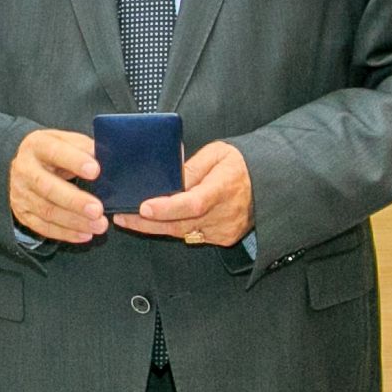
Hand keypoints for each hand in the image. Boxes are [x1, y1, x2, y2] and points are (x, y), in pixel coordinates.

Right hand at [8, 128, 105, 244]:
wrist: (28, 166)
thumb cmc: (56, 153)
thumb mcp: (68, 142)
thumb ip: (85, 148)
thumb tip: (107, 158)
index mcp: (36, 145)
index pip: (54, 152)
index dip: (74, 161)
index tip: (95, 170)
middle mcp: (24, 169)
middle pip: (47, 187)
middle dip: (75, 201)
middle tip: (98, 210)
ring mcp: (20, 193)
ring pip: (47, 211)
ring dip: (75, 221)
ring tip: (98, 225)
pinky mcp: (22, 213)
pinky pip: (43, 227)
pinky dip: (66, 233)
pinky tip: (85, 234)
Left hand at [119, 139, 254, 248]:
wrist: (269, 183)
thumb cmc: (241, 165)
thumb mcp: (217, 153)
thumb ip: (191, 166)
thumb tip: (167, 177)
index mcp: (224, 186)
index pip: (193, 202)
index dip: (167, 207)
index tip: (144, 207)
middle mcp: (225, 213)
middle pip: (181, 223)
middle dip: (147, 222)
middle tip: (122, 215)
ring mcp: (225, 229)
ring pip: (183, 233)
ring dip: (156, 227)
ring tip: (130, 217)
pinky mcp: (223, 238)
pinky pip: (192, 236)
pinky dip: (175, 228)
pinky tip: (159, 222)